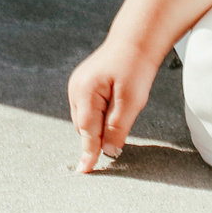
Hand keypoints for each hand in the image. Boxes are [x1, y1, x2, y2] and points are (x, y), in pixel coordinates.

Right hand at [68, 34, 164, 171]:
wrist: (136, 40)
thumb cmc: (135, 67)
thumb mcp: (131, 101)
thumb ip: (118, 128)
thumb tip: (109, 152)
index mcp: (85, 91)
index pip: (88, 131)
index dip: (90, 152)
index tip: (85, 172)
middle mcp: (76, 89)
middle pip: (85, 128)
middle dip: (99, 136)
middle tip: (121, 132)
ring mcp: (77, 85)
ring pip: (86, 120)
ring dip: (100, 125)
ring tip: (121, 109)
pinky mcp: (83, 84)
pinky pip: (88, 109)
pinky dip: (99, 116)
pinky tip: (114, 106)